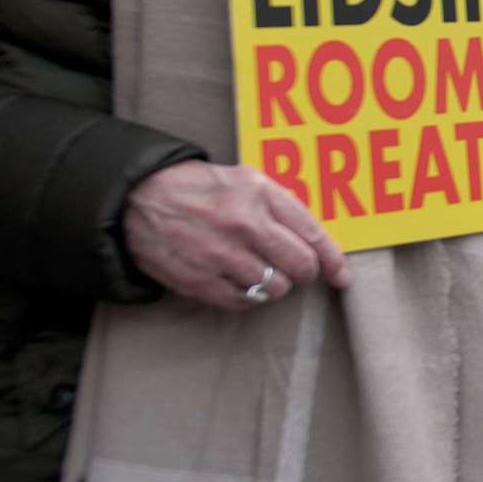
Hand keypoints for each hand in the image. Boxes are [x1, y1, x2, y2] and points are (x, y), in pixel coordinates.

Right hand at [123, 160, 350, 309]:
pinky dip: (248, 297)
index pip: (312, 234)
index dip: (333, 260)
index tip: (342, 276)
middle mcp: (244, 225)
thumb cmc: (201, 188)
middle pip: (299, 266)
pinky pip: (243, 302)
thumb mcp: (246, 179)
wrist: (141, 199)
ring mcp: (221, 255)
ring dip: (274, 285)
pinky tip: (239, 281)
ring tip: (260, 270)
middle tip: (295, 270)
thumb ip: (281, 204)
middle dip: (303, 272)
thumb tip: (314, 238)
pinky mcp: (200, 280)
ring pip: (274, 289)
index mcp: (259, 194)